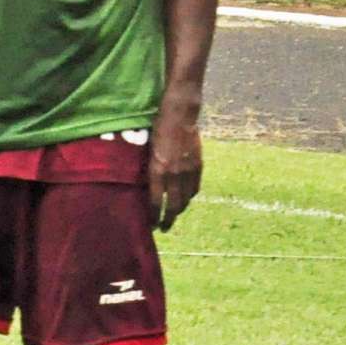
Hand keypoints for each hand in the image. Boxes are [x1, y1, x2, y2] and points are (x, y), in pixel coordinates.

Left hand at [150, 110, 201, 231]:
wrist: (179, 116)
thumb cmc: (157, 130)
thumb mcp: (147, 152)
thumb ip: (150, 171)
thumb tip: (147, 189)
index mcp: (157, 171)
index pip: (155, 202)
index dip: (153, 216)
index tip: (150, 225)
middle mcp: (174, 174)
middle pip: (172, 206)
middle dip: (167, 220)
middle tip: (163, 228)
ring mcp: (188, 171)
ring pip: (186, 199)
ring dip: (179, 210)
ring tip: (173, 216)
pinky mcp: (198, 166)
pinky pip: (195, 188)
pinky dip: (189, 197)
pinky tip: (185, 199)